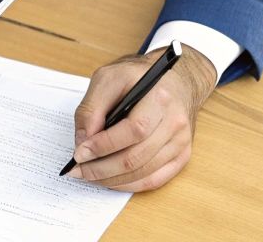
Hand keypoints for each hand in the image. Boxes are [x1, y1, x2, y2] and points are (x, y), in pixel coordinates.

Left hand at [69, 46, 215, 191]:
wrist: (176, 79)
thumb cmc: (139, 77)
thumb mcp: (108, 78)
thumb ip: (92, 108)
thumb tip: (83, 142)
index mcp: (159, 97)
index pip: (133, 130)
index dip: (104, 145)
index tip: (80, 153)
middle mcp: (175, 121)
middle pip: (137, 156)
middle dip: (102, 168)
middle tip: (79, 170)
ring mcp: (181, 141)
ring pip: (145, 172)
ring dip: (113, 179)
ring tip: (90, 175)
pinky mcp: (182, 155)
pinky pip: (156, 179)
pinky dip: (130, 185)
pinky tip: (112, 180)